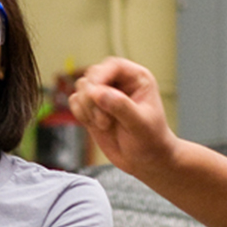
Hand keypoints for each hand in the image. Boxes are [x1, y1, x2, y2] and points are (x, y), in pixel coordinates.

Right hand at [69, 58, 176, 175]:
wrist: (146, 160)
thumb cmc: (151, 141)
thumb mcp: (140, 124)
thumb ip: (121, 107)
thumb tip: (99, 93)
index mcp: (136, 78)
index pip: (113, 65)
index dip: (101, 76)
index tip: (95, 94)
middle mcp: (119, 83)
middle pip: (93, 75)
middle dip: (92, 97)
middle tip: (103, 120)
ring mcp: (104, 95)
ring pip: (81, 88)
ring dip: (86, 107)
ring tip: (104, 124)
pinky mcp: (92, 108)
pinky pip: (75, 101)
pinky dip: (81, 113)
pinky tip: (97, 125)